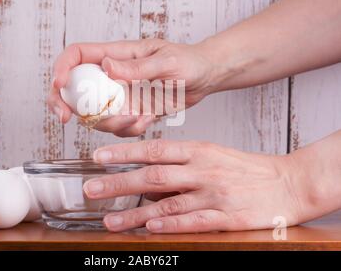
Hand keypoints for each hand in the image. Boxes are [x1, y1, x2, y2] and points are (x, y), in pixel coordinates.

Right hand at [48, 39, 222, 136]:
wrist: (204, 79)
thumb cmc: (188, 61)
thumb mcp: (167, 61)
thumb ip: (138, 67)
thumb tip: (106, 67)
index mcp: (117, 54)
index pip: (77, 54)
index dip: (62, 67)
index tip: (59, 85)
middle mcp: (112, 75)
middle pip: (74, 86)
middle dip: (63, 103)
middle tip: (66, 118)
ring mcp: (120, 95)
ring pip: (94, 113)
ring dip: (107, 122)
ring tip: (136, 117)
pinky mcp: (130, 111)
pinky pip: (118, 126)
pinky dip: (128, 129)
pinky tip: (147, 120)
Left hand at [83, 139, 317, 232]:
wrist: (286, 182)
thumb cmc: (245, 168)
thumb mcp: (212, 154)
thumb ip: (180, 164)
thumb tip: (149, 178)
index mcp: (198, 151)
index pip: (155, 149)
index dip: (124, 153)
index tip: (99, 157)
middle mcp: (202, 170)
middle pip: (153, 177)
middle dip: (118, 183)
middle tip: (92, 188)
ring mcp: (213, 195)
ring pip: (167, 204)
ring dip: (135, 214)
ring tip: (110, 220)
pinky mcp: (226, 218)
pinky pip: (192, 222)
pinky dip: (169, 225)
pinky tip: (149, 229)